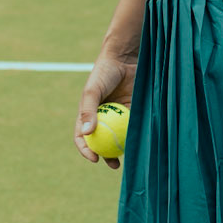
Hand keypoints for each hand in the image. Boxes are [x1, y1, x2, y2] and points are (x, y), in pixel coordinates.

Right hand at [74, 50, 135, 168]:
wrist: (125, 58)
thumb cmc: (104, 72)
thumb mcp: (92, 91)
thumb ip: (88, 111)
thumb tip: (87, 134)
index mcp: (88, 114)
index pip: (83, 137)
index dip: (86, 150)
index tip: (94, 158)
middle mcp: (103, 117)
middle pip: (102, 141)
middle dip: (106, 156)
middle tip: (113, 164)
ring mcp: (118, 116)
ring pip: (119, 137)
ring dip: (121, 149)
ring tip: (127, 158)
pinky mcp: (132, 111)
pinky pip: (132, 127)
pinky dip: (134, 136)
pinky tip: (138, 143)